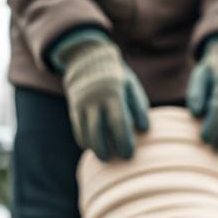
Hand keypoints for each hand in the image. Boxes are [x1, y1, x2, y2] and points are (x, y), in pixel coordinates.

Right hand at [52, 29, 149, 160]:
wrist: (88, 58)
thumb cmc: (117, 77)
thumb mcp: (131, 86)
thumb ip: (139, 107)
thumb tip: (144, 130)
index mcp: (113, 93)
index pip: (118, 123)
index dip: (124, 141)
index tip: (128, 154)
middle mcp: (95, 98)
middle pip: (98, 132)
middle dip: (107, 149)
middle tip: (116, 159)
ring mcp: (81, 103)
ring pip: (86, 133)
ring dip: (95, 148)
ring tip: (105, 156)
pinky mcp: (73, 107)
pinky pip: (78, 130)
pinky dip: (86, 141)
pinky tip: (94, 147)